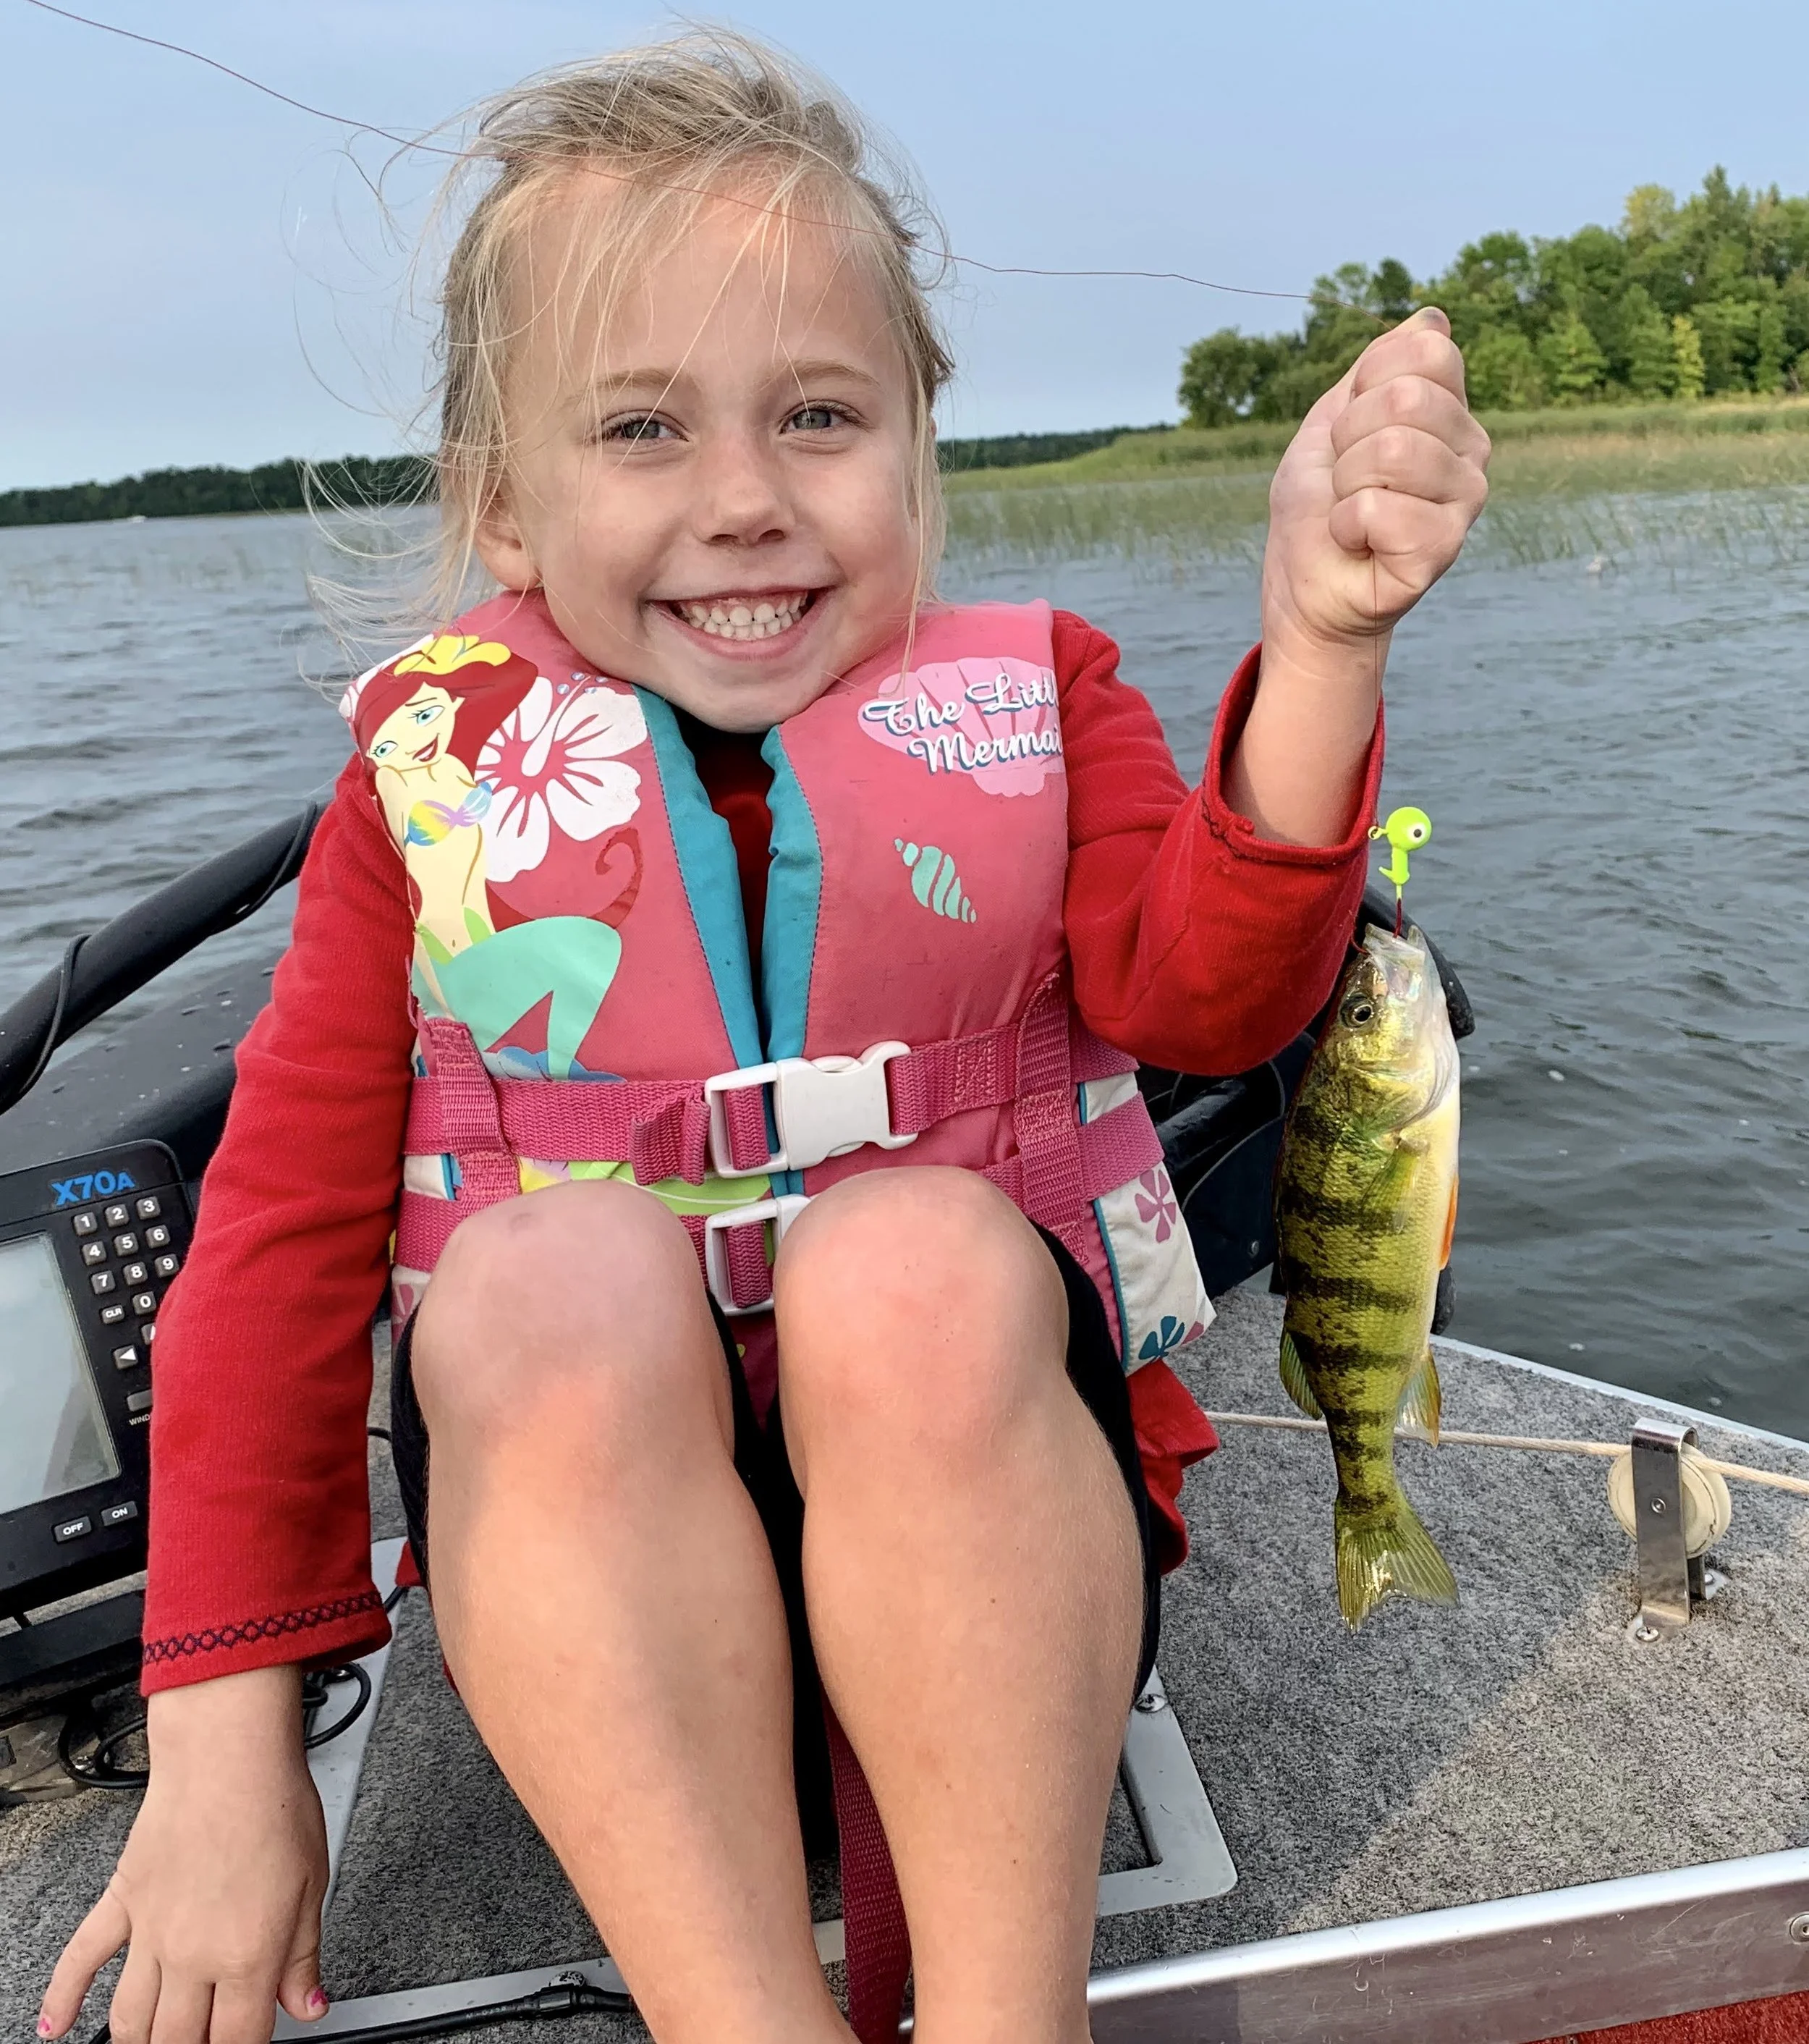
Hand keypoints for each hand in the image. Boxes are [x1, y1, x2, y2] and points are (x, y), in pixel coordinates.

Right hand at [39, 1666, 329, 2043]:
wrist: (227, 1754)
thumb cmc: (274, 1806)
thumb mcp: (312, 1885)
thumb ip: (303, 1955)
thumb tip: (308, 2005)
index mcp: (245, 1954)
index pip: (237, 2040)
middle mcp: (190, 1954)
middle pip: (179, 2041)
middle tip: (203, 2041)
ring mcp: (149, 1932)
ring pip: (130, 2019)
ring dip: (141, 2041)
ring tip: (156, 2043)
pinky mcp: (121, 1902)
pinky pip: (81, 1959)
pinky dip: (63, 1998)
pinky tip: (57, 2026)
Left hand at [1228, 308, 1487, 846]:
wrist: (1305, 590)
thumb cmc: (1318, 511)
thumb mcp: (1331, 422)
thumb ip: (1378, 368)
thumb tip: (1432, 317)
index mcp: (1449, 412)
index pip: (1426, 350)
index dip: (1365, 386)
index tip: (1348, 430)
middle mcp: (1472, 451)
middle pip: (1407, 398)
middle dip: (1348, 440)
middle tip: (1345, 480)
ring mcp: (1466, 501)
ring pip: (1395, 450)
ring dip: (1347, 485)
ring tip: (1351, 513)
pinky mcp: (1445, 547)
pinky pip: (1382, 508)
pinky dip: (1348, 525)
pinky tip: (1358, 543)